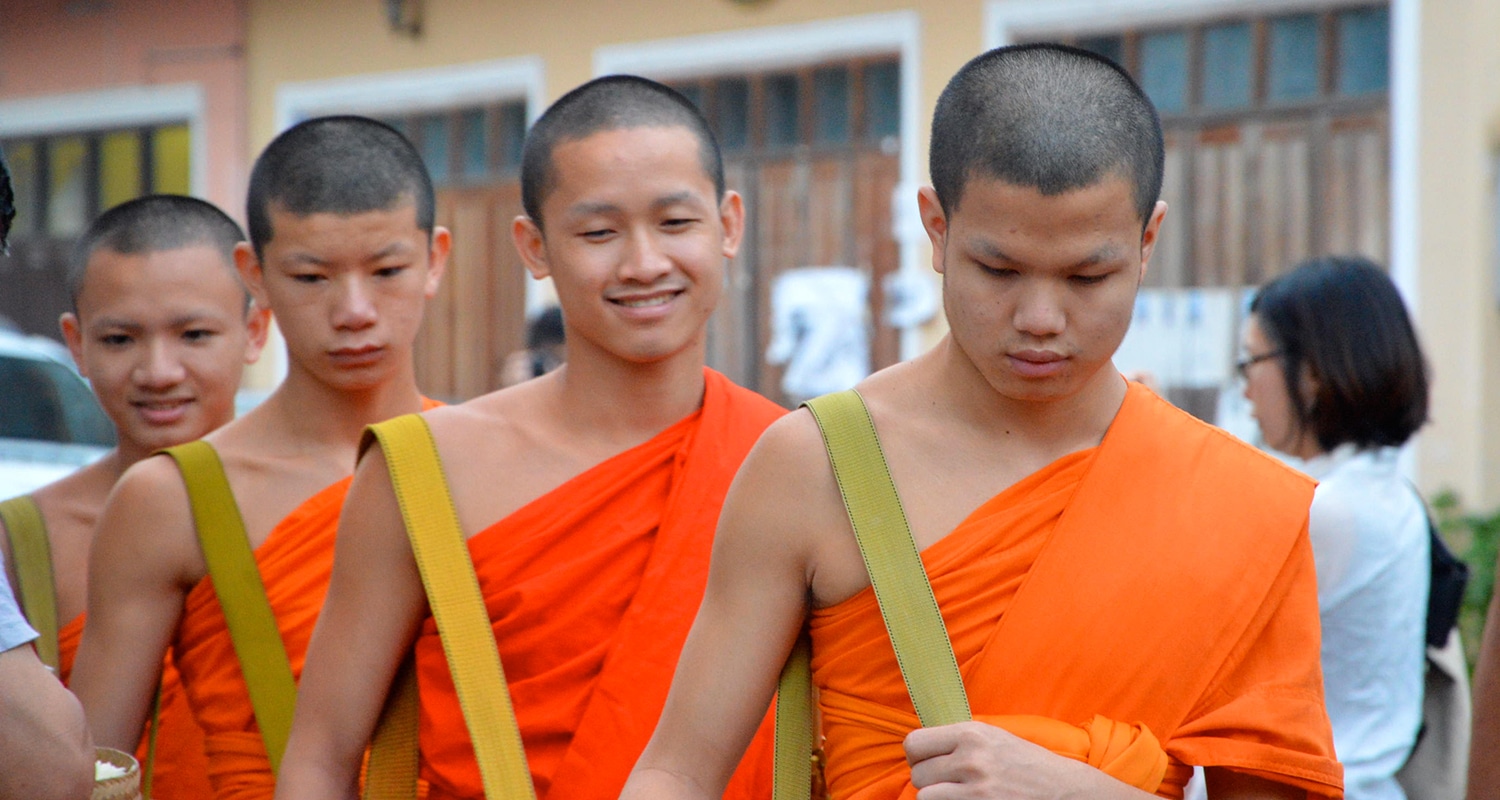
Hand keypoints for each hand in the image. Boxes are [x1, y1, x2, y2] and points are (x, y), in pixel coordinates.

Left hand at [905, 721, 1137, 799]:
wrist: (1062, 789)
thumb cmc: (1024, 762)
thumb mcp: (993, 737)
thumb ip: (958, 738)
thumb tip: (920, 745)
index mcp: (971, 734)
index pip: (914, 743)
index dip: (917, 755)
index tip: (928, 761)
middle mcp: (971, 759)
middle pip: (917, 773)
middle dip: (928, 779)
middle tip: (947, 781)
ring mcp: (975, 789)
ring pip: (924, 796)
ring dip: (936, 796)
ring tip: (955, 793)